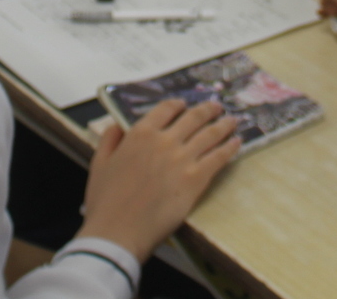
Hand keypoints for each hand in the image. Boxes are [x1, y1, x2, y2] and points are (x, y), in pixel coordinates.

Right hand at [79, 100, 239, 262]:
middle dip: (208, 110)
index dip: (178, 105)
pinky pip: (218, 158)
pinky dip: (230, 148)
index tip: (184, 105)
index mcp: (140, 134)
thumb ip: (109, 140)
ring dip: (224, 125)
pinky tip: (237, 142)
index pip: (165, 109)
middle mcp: (164, 141)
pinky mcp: (196, 179)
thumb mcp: (99, 163)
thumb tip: (118, 126)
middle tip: (217, 107)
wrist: (118, 231)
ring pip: (210, 135)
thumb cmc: (105, 201)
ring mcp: (183, 159)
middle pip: (193, 118)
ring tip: (232, 121)